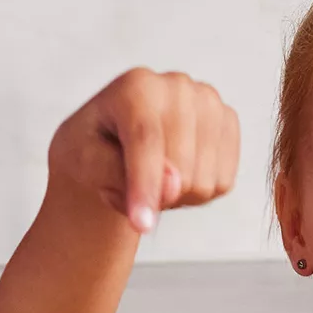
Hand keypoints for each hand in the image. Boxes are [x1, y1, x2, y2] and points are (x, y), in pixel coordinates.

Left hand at [48, 68, 239, 232]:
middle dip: (155, 196)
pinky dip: (196, 195)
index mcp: (136, 85)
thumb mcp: (83, 162)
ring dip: (175, 198)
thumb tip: (173, 186)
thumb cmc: (93, 149)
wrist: (114, 139)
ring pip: (204, 180)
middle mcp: (178, 86)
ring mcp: (209, 102)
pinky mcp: (229, 124)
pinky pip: (222, 183)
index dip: (145, 187)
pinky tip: (176, 177)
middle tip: (129, 191)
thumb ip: (116, 172)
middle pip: (180, 166)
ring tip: (152, 181)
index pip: (146, 140)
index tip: (142, 226)